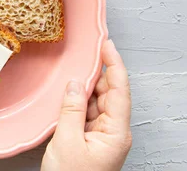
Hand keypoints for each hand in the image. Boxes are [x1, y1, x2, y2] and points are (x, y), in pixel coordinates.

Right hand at [42, 40, 131, 170]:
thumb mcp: (67, 142)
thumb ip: (71, 109)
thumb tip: (74, 83)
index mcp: (116, 132)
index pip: (119, 89)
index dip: (114, 64)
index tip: (107, 44)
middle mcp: (114, 131)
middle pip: (109, 93)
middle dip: (97, 74)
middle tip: (84, 54)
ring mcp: (103, 136)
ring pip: (97, 102)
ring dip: (86, 88)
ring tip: (73, 73)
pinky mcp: (91, 140)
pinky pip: (88, 113)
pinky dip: (79, 102)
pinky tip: (69, 94)